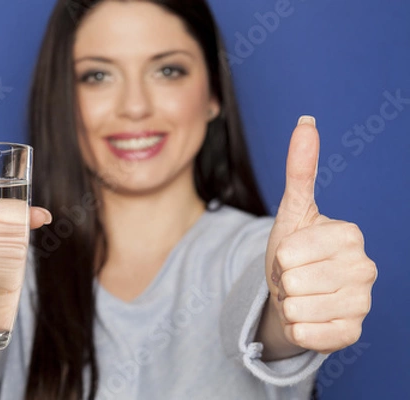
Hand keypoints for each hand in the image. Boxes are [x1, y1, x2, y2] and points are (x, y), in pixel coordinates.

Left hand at [264, 116, 376, 356]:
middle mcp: (365, 268)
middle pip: (293, 281)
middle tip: (294, 277)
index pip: (290, 252)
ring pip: (298, 309)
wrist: (294, 291)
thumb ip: (300, 169)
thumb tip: (306, 121)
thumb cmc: (293, 250)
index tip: (292, 256)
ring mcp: (363, 303)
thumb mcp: (292, 210)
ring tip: (300, 295)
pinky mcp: (352, 332)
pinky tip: (307, 317)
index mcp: (350, 235)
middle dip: (283, 281)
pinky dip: (296, 328)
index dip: (280, 257)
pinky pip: (308, 335)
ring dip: (288, 304)